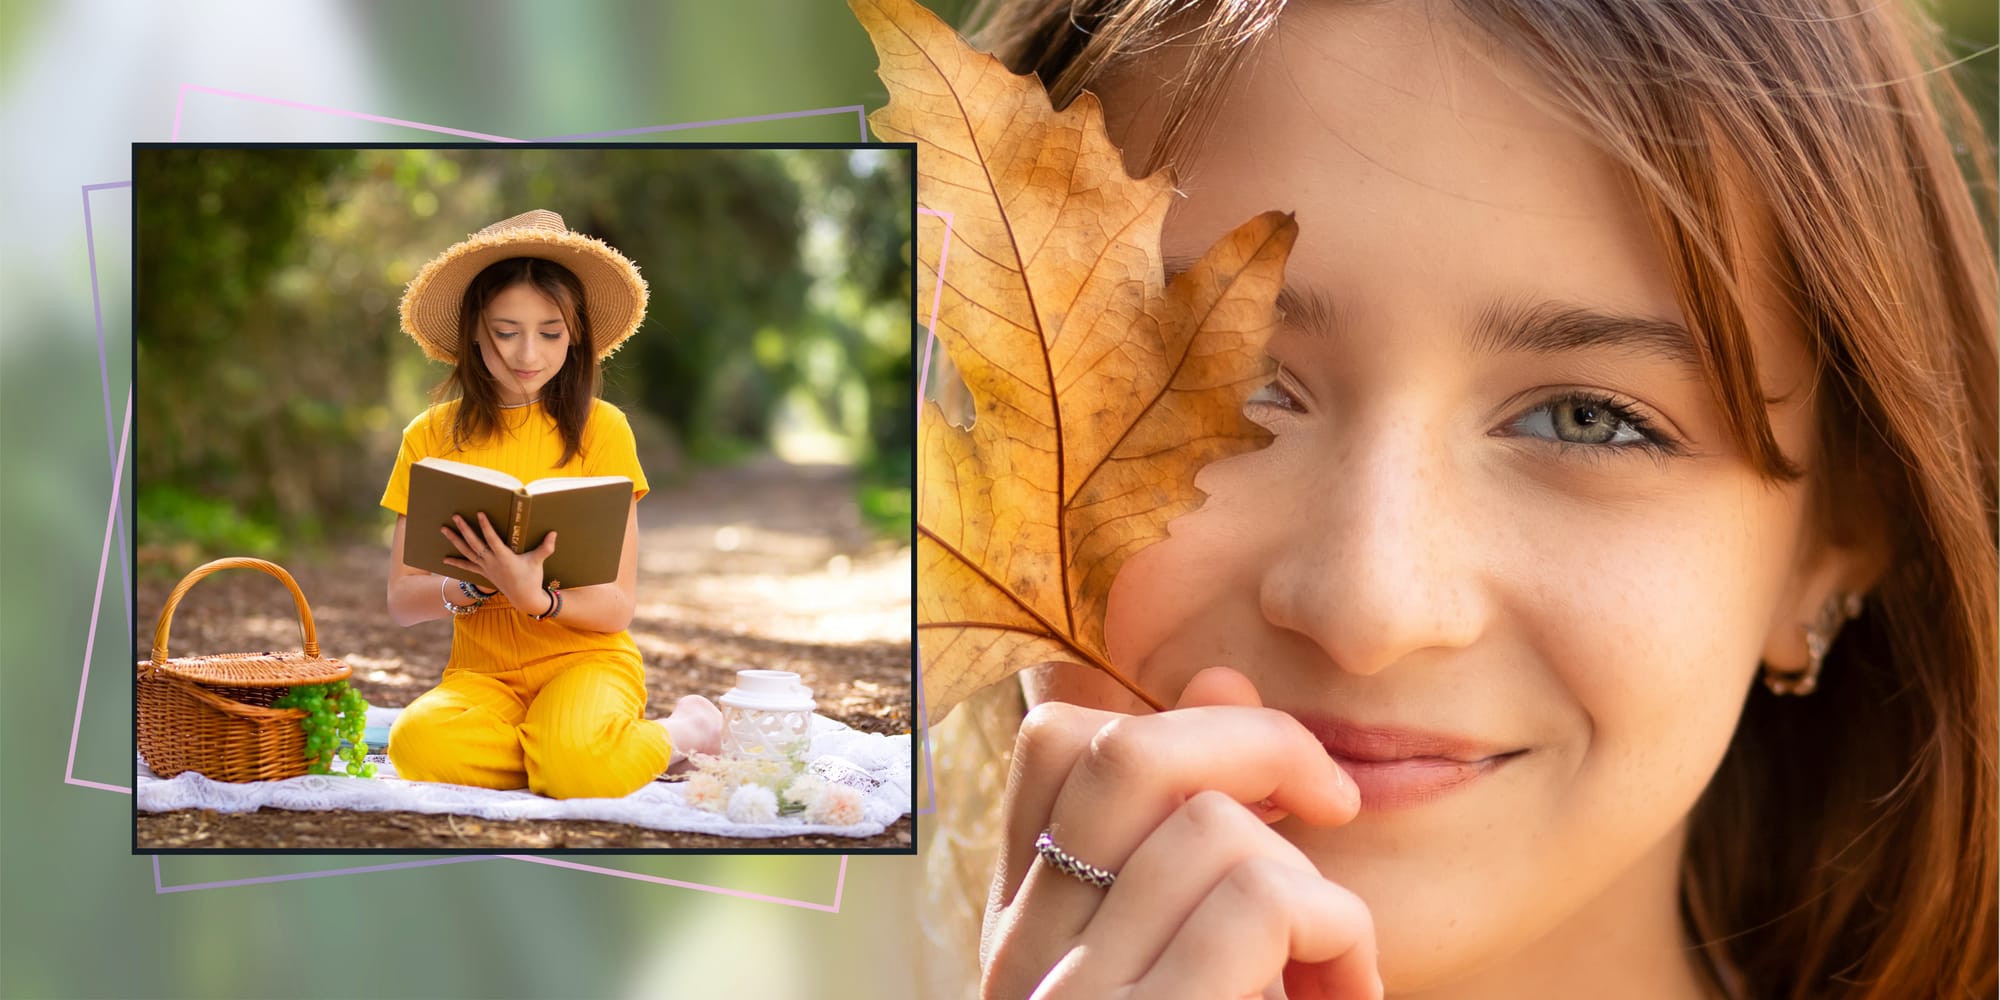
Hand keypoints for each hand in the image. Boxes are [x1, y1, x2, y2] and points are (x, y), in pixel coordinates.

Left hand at [440, 512, 556, 610]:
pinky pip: (467, 566)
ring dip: (455, 541)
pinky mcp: (483, 573)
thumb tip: (553, 533)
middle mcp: (491, 562)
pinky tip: (444, 558)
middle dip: (464, 529)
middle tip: (455, 516)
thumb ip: (545, 547)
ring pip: (467, 552)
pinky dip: (456, 562)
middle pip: (474, 543)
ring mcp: (485, 568)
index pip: (492, 539)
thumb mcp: (538, 562)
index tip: (479, 513)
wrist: (524, 598)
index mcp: (504, 557)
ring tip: (444, 530)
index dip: (486, 526)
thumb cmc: (532, 579)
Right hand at [983, 667, 1379, 999]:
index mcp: (1024, 924)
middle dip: (1263, 744)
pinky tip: (1348, 984)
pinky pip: (1263, 903)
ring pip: (1211, 826)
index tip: (1263, 785)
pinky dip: (1339, 928)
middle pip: (1127, 753)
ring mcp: (1071, 998)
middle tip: (1333, 801)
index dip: (1174, 721)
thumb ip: (1197, 825)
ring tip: (1334, 955)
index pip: (1053, 743)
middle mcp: (1022, 955)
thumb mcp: (1198, 944)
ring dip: (1311, 876)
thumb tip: (1222, 677)